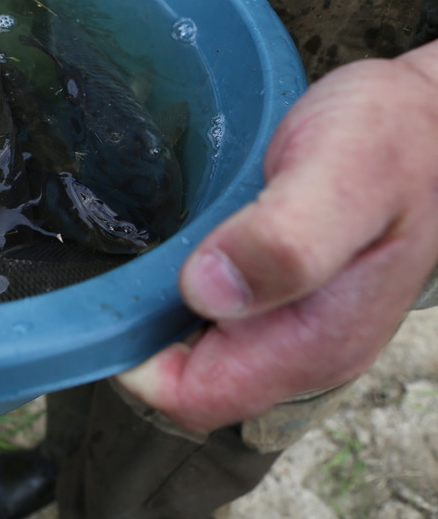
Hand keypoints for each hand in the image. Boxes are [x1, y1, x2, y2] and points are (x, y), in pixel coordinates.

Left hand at [118, 40, 437, 433]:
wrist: (428, 119)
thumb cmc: (390, 139)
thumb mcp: (342, 174)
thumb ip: (284, 238)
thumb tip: (207, 291)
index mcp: (312, 341)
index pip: (193, 399)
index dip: (137, 364)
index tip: (112, 299)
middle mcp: (300, 349)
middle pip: (185, 382)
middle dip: (139, 336)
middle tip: (123, 262)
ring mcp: (293, 328)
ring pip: (193, 351)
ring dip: (155, 311)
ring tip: (146, 246)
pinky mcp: (284, 300)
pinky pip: (211, 318)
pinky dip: (177, 288)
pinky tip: (176, 243)